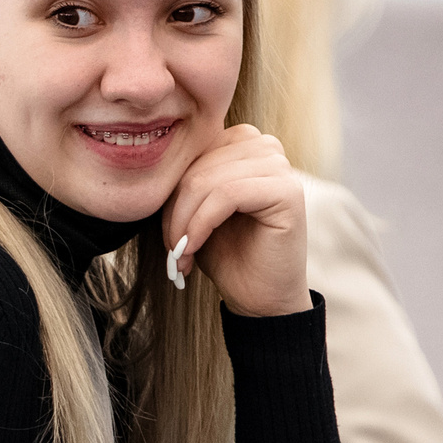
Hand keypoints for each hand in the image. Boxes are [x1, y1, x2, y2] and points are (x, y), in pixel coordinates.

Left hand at [163, 124, 310, 316]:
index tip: (167, 232)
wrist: (259, 298)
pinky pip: (226, 194)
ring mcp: (280, 167)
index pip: (190, 152)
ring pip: (207, 180)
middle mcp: (265, 148)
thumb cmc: (228, 254)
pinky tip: (194, 248)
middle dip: (173, 211)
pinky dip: (201, 224)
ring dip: (184, 221)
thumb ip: (184, 181)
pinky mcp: (287, 191)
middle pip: (196, 166)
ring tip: (180, 253)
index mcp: (243, 144)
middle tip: (171, 249)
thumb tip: (155, 171)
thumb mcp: (194, 210)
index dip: (170, 192)